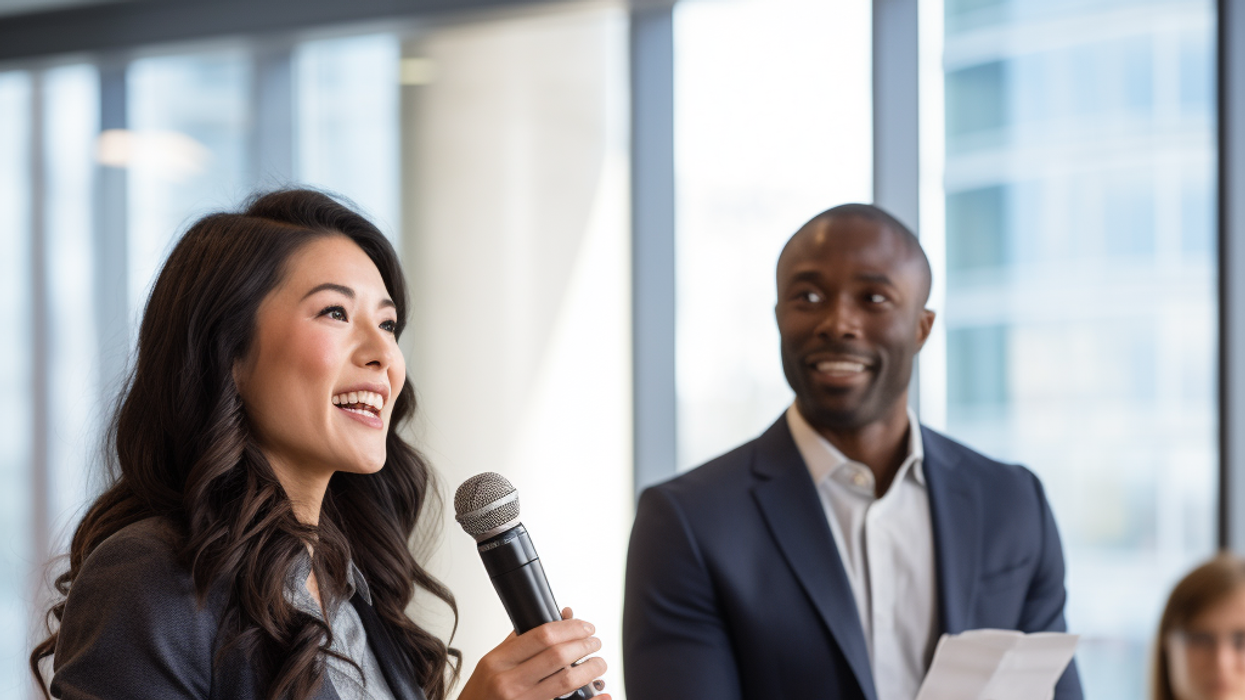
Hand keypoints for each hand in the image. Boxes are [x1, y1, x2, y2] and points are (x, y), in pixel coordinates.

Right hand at [458, 608, 610, 699]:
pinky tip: (600, 694)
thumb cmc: (482, 691)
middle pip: (557, 656)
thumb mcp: (493, 661)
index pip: (542, 636)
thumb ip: (521, 640)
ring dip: (589, 670)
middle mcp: (509, 682)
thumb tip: (558, 619)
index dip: (570, 628)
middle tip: (595, 642)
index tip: (585, 626)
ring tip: (598, 663)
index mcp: (498, 661)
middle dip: (584, 646)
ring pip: (566, 681)